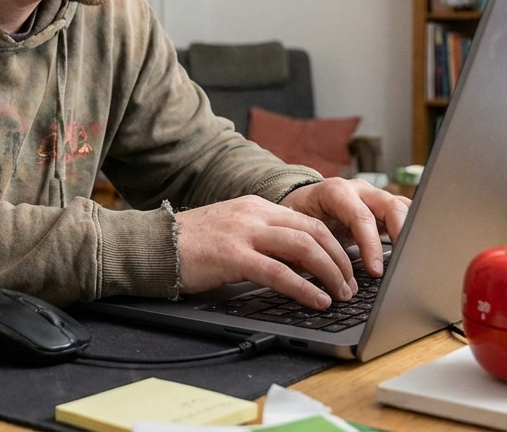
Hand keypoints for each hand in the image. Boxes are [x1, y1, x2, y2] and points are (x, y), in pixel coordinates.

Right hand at [175, 195, 355, 309]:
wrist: (154, 245)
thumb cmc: (190, 245)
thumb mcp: (233, 231)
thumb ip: (263, 239)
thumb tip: (299, 263)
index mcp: (256, 207)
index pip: (309, 221)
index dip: (335, 245)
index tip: (348, 267)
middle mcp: (254, 214)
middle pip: (314, 232)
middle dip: (340, 260)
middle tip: (352, 284)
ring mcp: (244, 233)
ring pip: (303, 247)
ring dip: (329, 273)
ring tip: (341, 294)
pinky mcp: (232, 256)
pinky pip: (278, 272)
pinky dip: (304, 287)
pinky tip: (317, 300)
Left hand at [278, 179, 409, 278]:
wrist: (300, 202)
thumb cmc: (298, 218)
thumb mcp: (298, 229)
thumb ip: (309, 245)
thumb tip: (316, 273)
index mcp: (335, 192)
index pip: (361, 217)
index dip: (371, 244)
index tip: (376, 271)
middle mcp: (358, 190)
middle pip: (390, 206)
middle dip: (399, 235)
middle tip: (402, 265)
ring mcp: (373, 196)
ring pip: (402, 206)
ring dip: (410, 232)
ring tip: (412, 258)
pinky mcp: (383, 206)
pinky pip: (405, 212)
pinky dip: (412, 229)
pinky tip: (414, 249)